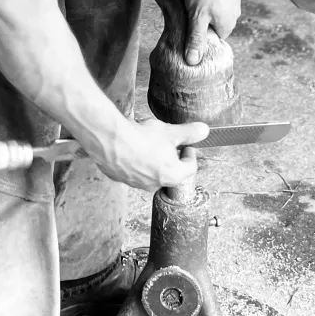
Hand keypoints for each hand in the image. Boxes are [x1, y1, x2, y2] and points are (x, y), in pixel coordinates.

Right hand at [90, 118, 209, 190]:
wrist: (111, 140)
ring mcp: (137, 183)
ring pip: (151, 172)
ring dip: (153, 160)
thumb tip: (204, 131)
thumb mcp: (170, 132)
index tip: (186, 145)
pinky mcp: (121, 178)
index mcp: (173, 175)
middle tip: (167, 143)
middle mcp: (156, 184)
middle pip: (171, 172)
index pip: (190, 167)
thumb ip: (189, 133)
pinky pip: (133, 171)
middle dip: (171, 157)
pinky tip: (132, 147)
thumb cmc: (142, 138)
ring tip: (148, 142)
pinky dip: (136, 161)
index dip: (190, 153)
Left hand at [182, 0, 240, 65]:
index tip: (190, 23)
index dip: (200, 33)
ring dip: (206, 5)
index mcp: (228, 24)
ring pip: (217, 9)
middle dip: (203, 19)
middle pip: (216, 24)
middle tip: (190, 9)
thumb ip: (195, 39)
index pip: (214, 39)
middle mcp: (235, 13)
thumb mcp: (196, 17)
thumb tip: (193, 62)